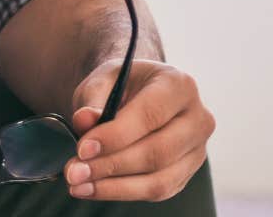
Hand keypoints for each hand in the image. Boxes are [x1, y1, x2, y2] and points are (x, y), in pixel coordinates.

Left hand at [63, 60, 214, 201]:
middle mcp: (197, 118)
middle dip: (112, 165)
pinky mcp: (186, 173)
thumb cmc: (120, 85)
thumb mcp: (103, 80)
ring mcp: (196, 149)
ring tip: (79, 183)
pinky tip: (93, 188)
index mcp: (179, 85)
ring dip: (115, 186)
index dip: (116, 135)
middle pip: (158, 151)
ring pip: (159, 179)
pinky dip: (122, 193)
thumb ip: (93, 99)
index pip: (151, 114)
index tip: (83, 148)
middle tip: (75, 171)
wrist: (135, 94)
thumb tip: (84, 120)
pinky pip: (157, 191)